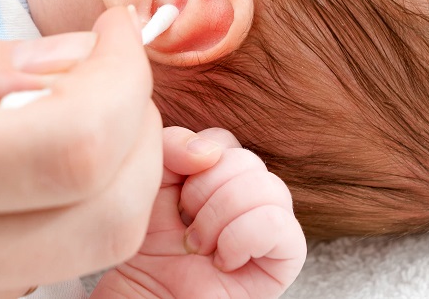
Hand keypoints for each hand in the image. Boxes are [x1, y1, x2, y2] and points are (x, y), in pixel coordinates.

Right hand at [0, 7, 161, 297]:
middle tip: (112, 68)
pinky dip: (80, 205)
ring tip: (81, 103)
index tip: (116, 30)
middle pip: (105, 219)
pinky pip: (48, 263)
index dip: (122, 81)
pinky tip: (42, 157)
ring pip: (91, 250)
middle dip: (142, 134)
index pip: (68, 147)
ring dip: (121, 171)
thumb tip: (82, 62)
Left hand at [92, 127, 306, 298]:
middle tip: (185, 225)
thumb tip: (209, 151)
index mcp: (221, 178)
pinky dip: (243, 238)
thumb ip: (171, 147)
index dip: (196, 161)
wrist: (144, 298)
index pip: (225, 144)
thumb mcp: (150, 183)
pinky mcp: (284, 260)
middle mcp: (250, 199)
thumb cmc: (145, 249)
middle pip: (249, 162)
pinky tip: (223, 260)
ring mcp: (271, 228)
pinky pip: (280, 226)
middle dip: (206, 192)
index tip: (174, 197)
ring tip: (199, 246)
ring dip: (221, 217)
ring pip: (270, 188)